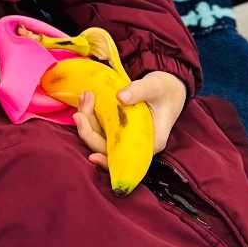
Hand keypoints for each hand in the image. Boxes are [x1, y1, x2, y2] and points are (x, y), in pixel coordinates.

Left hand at [72, 70, 188, 167]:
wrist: (168, 87)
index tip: (92, 156)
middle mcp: (136, 144)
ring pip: (100, 137)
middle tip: (79, 112)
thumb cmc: (166, 89)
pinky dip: (91, 117)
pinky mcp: (118, 128)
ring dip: (88, 121)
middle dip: (89, 132)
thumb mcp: (155, 86)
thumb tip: (120, 97)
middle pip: (107, 148)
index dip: (108, 160)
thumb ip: (139, 90)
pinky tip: (86, 101)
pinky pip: (100, 128)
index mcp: (150, 142)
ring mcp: (125, 136)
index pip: (126, 158)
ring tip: (85, 97)